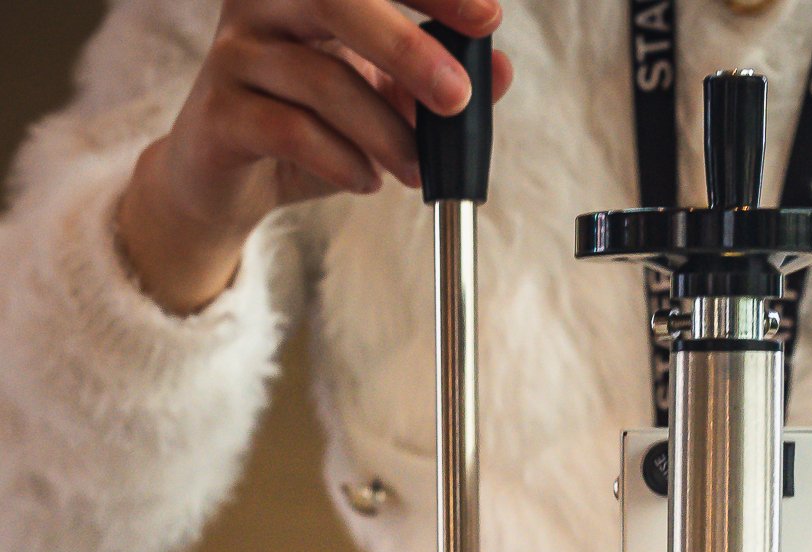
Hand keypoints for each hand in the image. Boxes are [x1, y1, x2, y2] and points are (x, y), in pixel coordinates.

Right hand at [117, 0, 512, 314]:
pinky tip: (366, 180)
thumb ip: (433, 83)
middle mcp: (261, 2)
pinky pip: (290, 130)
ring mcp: (234, 54)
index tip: (487, 17)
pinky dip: (341, 160)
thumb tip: (499, 70)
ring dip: (383, 131)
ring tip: (415, 170)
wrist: (223, 181)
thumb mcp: (380, 101)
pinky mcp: (219, 114)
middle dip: (407, 47)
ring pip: (320, 78)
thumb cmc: (306, 126)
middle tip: (457, 98)